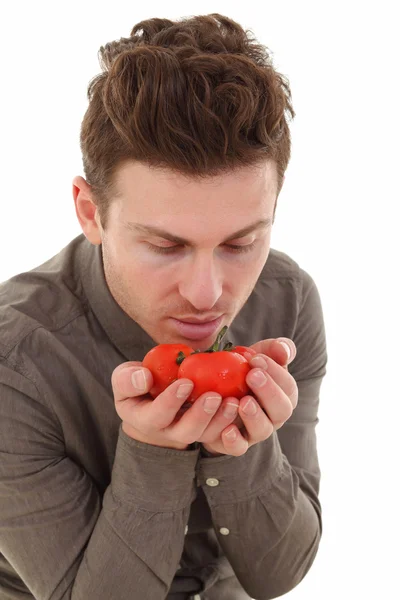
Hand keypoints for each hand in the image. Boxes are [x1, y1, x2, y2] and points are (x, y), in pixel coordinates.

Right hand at [111, 361, 238, 450]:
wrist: (153, 395)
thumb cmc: (138, 383)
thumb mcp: (124, 378)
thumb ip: (127, 379)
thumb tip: (144, 377)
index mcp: (144, 419)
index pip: (157, 416)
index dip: (171, 402)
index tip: (185, 382)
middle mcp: (168, 431)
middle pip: (186, 432)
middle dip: (201, 416)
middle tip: (214, 396)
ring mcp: (189, 432)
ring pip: (207, 435)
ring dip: (221, 420)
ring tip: (234, 401)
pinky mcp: (207, 428)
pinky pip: (221, 431)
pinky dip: (232, 419)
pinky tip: (242, 402)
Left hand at [201, 338, 297, 456]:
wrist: (215, 394)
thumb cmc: (242, 372)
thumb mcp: (257, 356)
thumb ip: (273, 349)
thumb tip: (284, 350)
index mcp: (283, 395)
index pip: (288, 386)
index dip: (275, 372)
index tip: (256, 359)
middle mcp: (274, 416)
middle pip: (282, 410)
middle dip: (268, 392)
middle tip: (252, 375)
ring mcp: (256, 432)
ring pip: (263, 430)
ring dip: (254, 416)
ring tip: (242, 401)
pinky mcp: (236, 443)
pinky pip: (239, 448)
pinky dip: (234, 440)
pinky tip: (227, 429)